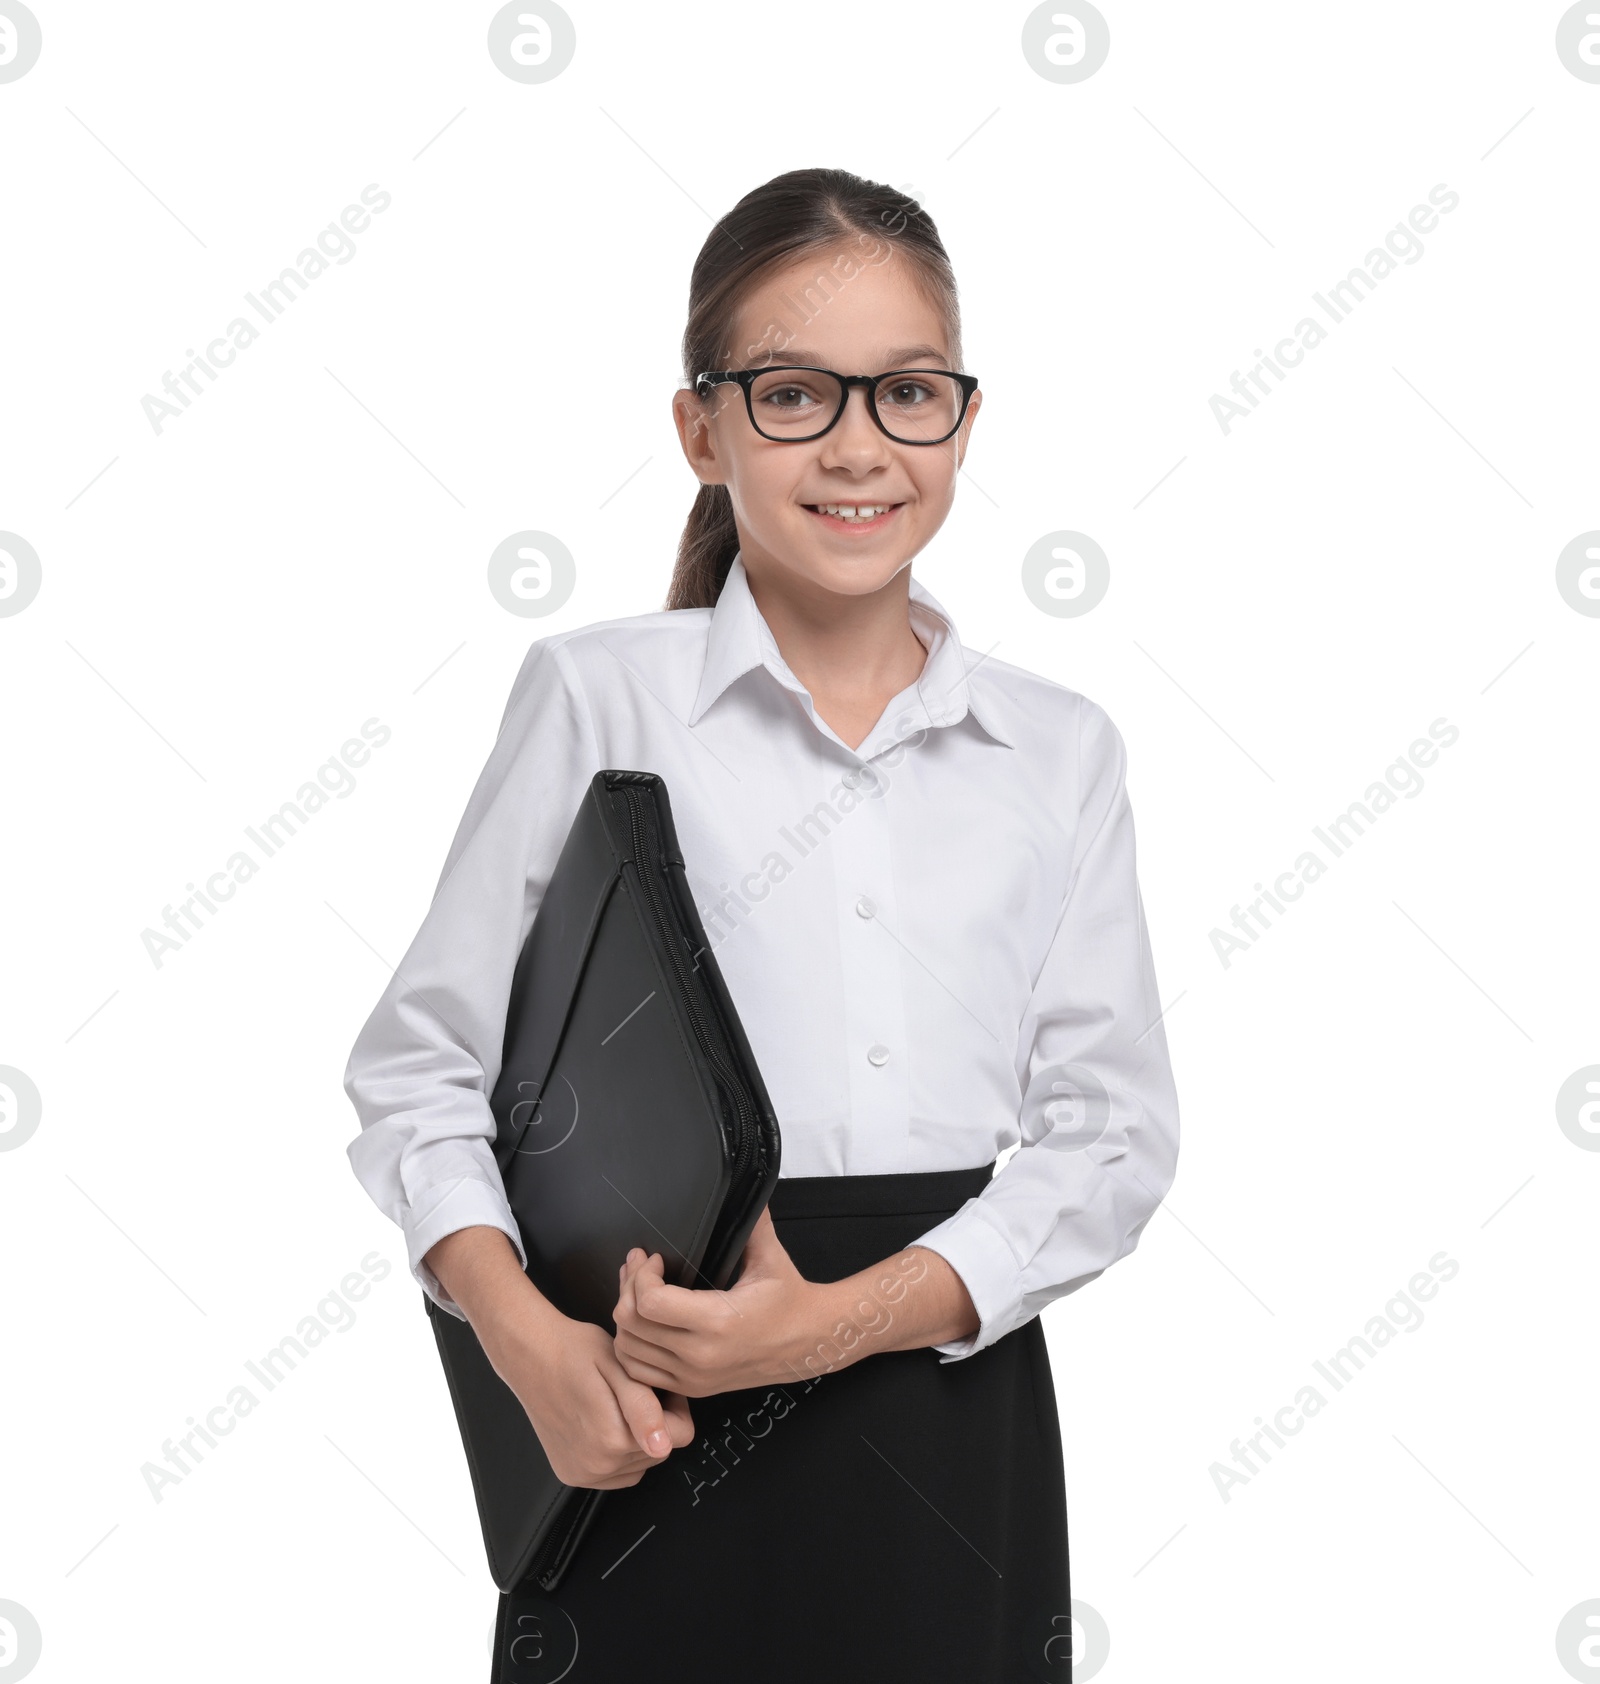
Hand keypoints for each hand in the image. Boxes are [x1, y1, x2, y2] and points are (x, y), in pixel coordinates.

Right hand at [485, 1306, 696, 1488]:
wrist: (531, 1355)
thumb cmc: (575, 1352)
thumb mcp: (619, 1367)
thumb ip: (644, 1408)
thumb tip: (661, 1446)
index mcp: (613, 1439)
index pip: (680, 1436)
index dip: (675, 1405)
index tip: (657, 1387)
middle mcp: (597, 1465)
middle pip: (659, 1450)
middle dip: (655, 1422)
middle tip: (632, 1391)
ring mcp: (583, 1474)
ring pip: (639, 1462)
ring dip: (636, 1438)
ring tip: (616, 1405)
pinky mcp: (572, 1475)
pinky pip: (616, 1473)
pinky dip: (618, 1452)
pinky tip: (603, 1423)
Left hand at [611, 1205, 836, 1396]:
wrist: (809, 1343)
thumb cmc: (790, 1299)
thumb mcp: (771, 1257)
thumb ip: (751, 1222)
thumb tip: (740, 1185)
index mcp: (718, 1322)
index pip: (650, 1303)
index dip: (642, 1274)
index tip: (654, 1258)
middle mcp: (700, 1355)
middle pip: (631, 1324)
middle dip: (628, 1287)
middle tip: (639, 1267)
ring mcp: (693, 1376)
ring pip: (628, 1349)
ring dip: (626, 1316)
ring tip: (638, 1292)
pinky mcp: (691, 1388)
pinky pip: (639, 1372)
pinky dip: (632, 1346)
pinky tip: (644, 1323)